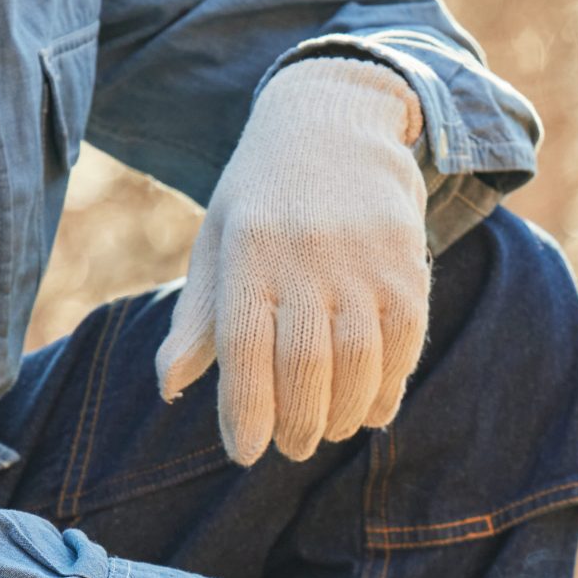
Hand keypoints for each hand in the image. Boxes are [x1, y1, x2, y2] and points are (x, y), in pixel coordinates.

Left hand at [156, 59, 430, 464]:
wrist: (336, 124)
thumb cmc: (265, 200)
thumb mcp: (218, 241)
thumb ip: (198, 317)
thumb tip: (170, 386)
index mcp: (248, 250)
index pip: (243, 349)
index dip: (246, 411)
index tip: (245, 453)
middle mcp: (306, 255)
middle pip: (304, 366)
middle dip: (296, 424)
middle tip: (291, 449)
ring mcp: (363, 262)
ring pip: (357, 364)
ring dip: (341, 415)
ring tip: (326, 432)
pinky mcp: (408, 269)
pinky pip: (402, 347)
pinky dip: (386, 390)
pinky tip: (369, 411)